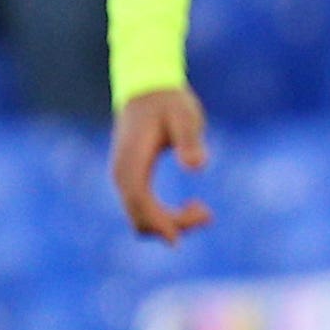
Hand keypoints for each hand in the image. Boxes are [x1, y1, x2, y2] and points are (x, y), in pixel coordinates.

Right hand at [110, 85, 213, 241]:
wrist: (149, 90)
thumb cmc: (170, 102)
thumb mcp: (185, 117)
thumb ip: (190, 139)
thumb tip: (197, 164)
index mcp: (131, 161)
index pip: (139, 200)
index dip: (158, 221)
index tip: (178, 239)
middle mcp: (122, 174)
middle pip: (139, 217)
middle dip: (172, 225)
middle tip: (208, 214)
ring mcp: (124, 178)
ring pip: (140, 218)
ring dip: (170, 224)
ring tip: (204, 212)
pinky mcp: (133, 180)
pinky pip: (144, 210)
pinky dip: (165, 218)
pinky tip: (192, 206)